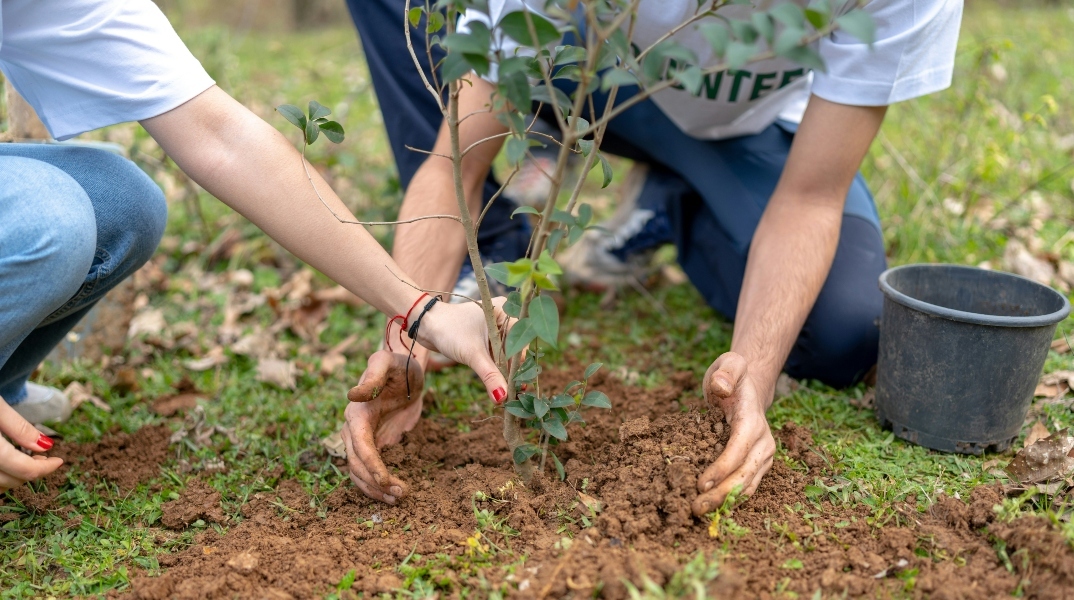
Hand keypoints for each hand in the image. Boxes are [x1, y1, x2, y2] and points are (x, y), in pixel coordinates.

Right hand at [0, 399, 63, 492]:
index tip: (60, 460)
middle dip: (30, 472)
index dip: (45, 469)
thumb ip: (19, 428)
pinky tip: (6, 463)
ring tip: (27, 458)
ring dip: (13, 476)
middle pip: (7, 480)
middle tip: (44, 457)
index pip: (22, 469)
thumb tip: (46, 446)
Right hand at [341, 351, 423, 503]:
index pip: (359, 446)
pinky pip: (370, 470)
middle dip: (376, 483)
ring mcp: (362, 440)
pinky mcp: (374, 445)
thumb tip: (353, 395)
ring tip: (398, 499)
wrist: (406, 372)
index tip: (386, 481)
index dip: (371, 465)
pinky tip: (394, 494)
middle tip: (401, 495)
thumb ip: (373, 376)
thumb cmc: (397, 365)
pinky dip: (378, 485)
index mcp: (356, 414)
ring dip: (376, 489)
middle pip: (357, 465)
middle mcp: (354, 430)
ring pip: (360, 473)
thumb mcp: (387, 363)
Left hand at [412, 297, 510, 403]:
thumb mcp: (472, 354)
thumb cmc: (449, 331)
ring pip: (506, 353)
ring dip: (504, 371)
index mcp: (506, 312)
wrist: (426, 323)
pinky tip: (497, 384)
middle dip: (511, 371)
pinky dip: (496, 367)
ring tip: (505, 393)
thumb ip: (490, 376)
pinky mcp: (487, 335)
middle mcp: (504, 317)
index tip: (518, 387)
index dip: (519, 366)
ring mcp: (496, 326)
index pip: (520, 342)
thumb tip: (503, 398)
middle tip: (513, 393)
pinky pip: (497, 353)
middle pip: (515, 348)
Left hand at [691, 352, 775, 516]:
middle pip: (744, 474)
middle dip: (721, 493)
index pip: (739, 450)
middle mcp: (764, 442)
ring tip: (698, 511)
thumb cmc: (733, 377)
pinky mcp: (758, 465)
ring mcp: (763, 456)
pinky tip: (710, 507)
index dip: (722, 468)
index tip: (700, 483)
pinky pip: (745, 487)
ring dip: (724, 502)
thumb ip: (726, 371)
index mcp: (753, 421)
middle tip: (695, 507)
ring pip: (746, 486)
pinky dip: (729, 499)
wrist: (749, 388)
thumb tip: (721, 387)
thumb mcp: (729, 363)